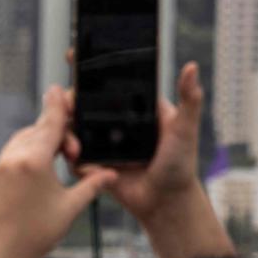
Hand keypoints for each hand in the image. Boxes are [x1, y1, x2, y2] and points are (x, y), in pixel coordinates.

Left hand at [0, 85, 116, 257]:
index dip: (58, 106)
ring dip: (43, 139)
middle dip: (57, 131)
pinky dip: (30, 149)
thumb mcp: (71, 206)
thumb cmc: (39, 233)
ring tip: (62, 155)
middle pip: (38, 129)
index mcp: (33, 161)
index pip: (50, 124)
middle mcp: (14, 158)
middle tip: (75, 149)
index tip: (59, 88)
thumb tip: (112, 172)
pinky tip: (43, 161)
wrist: (5, 255)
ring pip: (24, 139)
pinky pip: (15, 151)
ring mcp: (2, 166)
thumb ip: (92, 183)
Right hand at [63, 61, 204, 223]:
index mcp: (133, 107)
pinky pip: (72, 157)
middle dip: (69, 101)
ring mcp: (100, 143)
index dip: (89, 69)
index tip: (74, 56)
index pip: (108, 82)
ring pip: (71, 128)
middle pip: (81, 102)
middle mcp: (113, 122)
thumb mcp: (185, 128)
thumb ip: (189, 99)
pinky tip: (76, 157)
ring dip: (65, 130)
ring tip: (74, 143)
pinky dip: (70, 156)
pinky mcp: (92, 164)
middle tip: (68, 105)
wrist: (165, 202)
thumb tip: (192, 66)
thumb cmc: (180, 164)